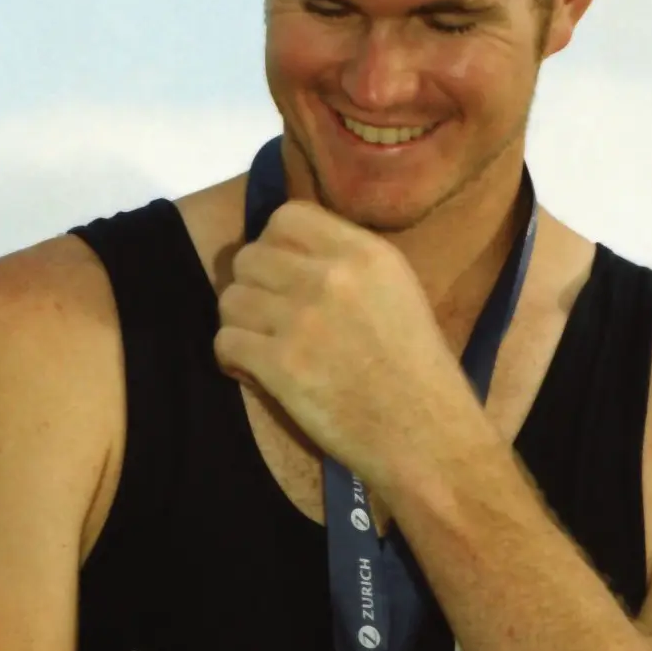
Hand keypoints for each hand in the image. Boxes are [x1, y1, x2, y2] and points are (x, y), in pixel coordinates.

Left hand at [215, 200, 477, 485]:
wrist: (425, 434)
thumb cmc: (418, 369)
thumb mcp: (398, 290)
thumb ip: (347, 262)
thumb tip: (290, 255)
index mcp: (365, 253)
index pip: (287, 217)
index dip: (274, 244)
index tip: (283, 272)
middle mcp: (331, 276)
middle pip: (249, 257)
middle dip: (253, 286)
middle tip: (269, 316)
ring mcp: (302, 319)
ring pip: (231, 299)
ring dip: (240, 323)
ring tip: (262, 346)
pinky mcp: (281, 364)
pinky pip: (225, 341)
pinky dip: (233, 358)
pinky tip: (256, 371)